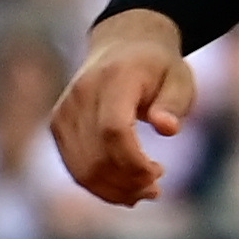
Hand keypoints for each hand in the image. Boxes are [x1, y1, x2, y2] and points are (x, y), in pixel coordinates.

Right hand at [51, 10, 195, 206]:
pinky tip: (125, 190)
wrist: (122, 46)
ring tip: (145, 192)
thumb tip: (168, 128)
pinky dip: (99, 185)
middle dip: (128, 182)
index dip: (134, 161)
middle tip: (156, 189)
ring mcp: (64, 111)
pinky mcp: (58, 125)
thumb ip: (174, 103)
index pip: (114, 130)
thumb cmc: (158, 67)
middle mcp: (81, 95)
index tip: (159, 174)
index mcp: (113, 80)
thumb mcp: (179, 78)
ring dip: (114, 190)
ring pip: (81, 168)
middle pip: (96, 156)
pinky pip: (74, 166)